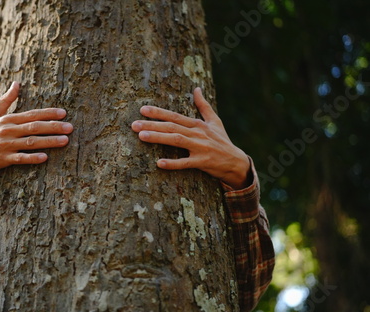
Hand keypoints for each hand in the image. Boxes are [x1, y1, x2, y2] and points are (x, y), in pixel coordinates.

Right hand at [0, 82, 73, 174]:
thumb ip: (6, 100)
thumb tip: (16, 83)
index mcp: (8, 119)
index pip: (32, 114)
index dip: (48, 113)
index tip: (64, 113)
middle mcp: (8, 130)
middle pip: (34, 127)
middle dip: (54, 126)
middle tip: (70, 127)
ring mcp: (6, 145)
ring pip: (31, 142)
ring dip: (49, 141)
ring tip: (65, 141)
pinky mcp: (3, 159)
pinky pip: (20, 158)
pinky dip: (32, 158)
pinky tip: (45, 157)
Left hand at [131, 87, 250, 189]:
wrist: (237, 162)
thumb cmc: (222, 141)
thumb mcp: (215, 121)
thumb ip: (204, 106)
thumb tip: (197, 88)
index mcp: (198, 124)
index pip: (175, 116)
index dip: (158, 112)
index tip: (142, 110)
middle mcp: (198, 133)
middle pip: (172, 127)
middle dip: (152, 125)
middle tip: (133, 125)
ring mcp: (201, 148)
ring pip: (176, 141)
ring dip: (158, 138)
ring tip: (142, 136)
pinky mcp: (203, 162)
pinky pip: (186, 163)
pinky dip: (173, 163)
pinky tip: (159, 163)